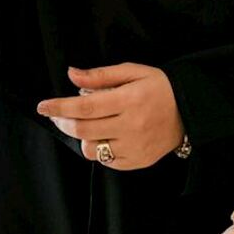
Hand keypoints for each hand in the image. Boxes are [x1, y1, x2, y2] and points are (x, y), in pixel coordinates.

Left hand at [36, 64, 182, 170]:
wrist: (190, 111)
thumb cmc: (159, 87)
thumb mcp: (133, 72)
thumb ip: (101, 75)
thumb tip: (72, 74)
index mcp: (129, 100)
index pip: (85, 108)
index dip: (59, 108)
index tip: (42, 106)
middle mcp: (131, 126)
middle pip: (83, 129)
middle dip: (63, 122)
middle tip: (56, 115)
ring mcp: (134, 147)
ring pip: (92, 149)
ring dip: (81, 136)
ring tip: (87, 123)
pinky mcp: (136, 162)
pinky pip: (106, 160)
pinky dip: (98, 148)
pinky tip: (104, 135)